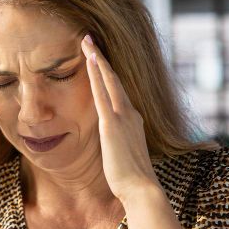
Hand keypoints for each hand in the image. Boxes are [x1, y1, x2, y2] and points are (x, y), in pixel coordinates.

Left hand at [82, 34, 159, 204]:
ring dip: (98, 58)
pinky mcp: (111, 124)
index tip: (99, 60)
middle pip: (114, 79)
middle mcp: (130, 114)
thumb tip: (114, 144)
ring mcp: (122, 117)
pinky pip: (102, 93)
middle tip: (89, 39)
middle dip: (102, 58)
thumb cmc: (133, 179)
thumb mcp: (125, 155)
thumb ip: (120, 144)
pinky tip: (90, 59)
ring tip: (86, 40)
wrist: (141, 189)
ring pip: (109, 80)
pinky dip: (97, 74)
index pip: (118, 92)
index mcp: (133, 121)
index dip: (108, 74)